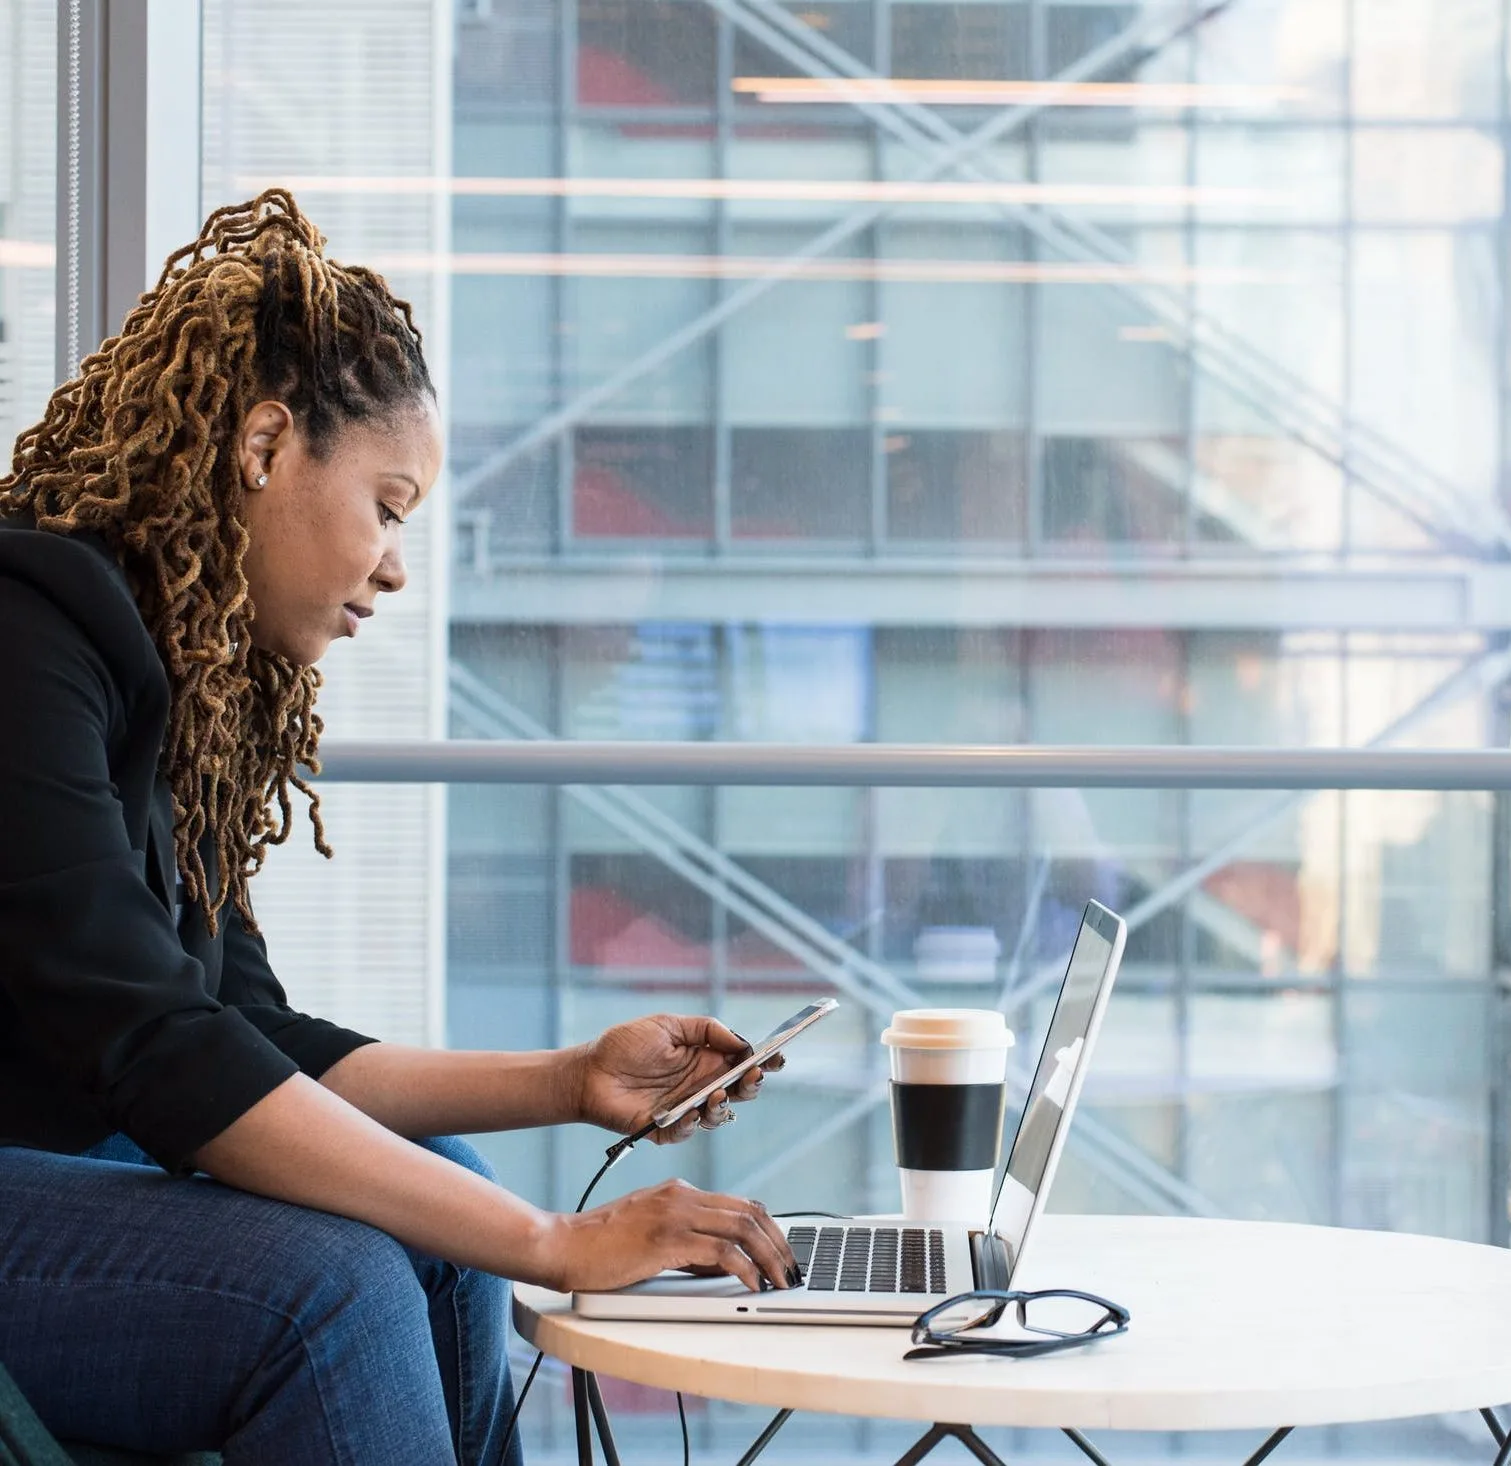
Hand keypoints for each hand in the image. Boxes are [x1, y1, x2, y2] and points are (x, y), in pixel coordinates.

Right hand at [543, 1178, 797, 1292]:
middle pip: (750, 1212)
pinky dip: (744, 1269)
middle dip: (779, 1242)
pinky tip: (751, 1285)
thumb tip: (724, 1263)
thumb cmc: (601, 1245)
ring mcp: (675, 1215)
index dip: (769, 1228)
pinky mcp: (667, 1240)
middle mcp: (682, 1196)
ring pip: (743, 1228)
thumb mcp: (651, 1233)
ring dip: (769, 1257)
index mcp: (679, 1192)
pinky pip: (721, 1252)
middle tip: (791, 1269)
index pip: (740, 1203)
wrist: (563, 1245)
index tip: (782, 1252)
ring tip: (780, 1281)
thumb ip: (687, 1240)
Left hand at [573, 1014, 785, 1144]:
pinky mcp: (665, 1129)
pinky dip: (692, 1124)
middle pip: (739, 1091)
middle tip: (752, 1076)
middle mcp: (700, 1085)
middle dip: (751, 1085)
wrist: (588, 1072)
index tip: (777, 1057)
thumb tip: (741, 1042)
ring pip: (719, 1115)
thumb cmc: (625, 1045)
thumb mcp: (668, 1025)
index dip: (763, 1061)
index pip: (742, 1063)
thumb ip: (706, 1029)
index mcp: (705, 1060)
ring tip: (717, 1094)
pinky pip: (686, 1132)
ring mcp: (685, 1108)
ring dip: (724, 1105)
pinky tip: (691, 1112)